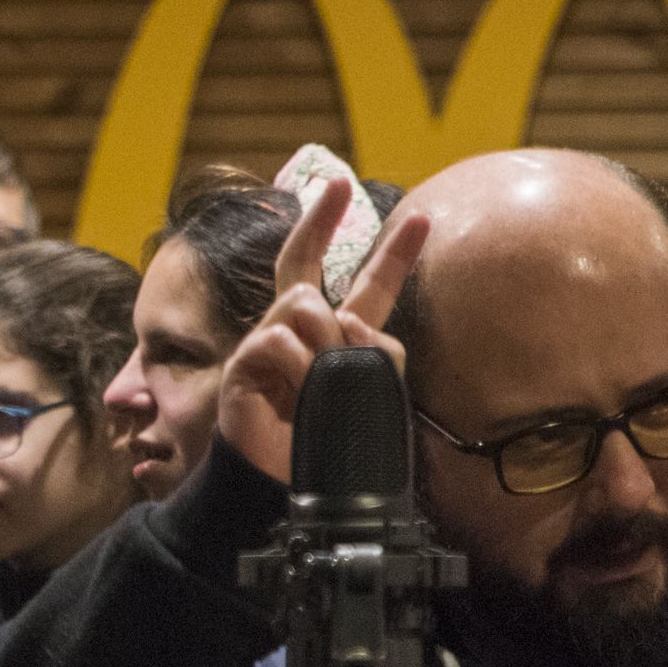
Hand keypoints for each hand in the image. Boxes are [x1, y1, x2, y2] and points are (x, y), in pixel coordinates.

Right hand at [214, 177, 426, 485]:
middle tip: (337, 183)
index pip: (368, 288)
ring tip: (321, 381)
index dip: (395, 254)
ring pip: (305, 302)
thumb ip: (377, 354)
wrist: (279, 483)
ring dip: (324, 340)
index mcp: (337, 339)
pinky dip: (298, 367)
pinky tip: (296, 393)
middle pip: (304, 261)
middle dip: (321, 219)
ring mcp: (268, 341)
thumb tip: (350, 323)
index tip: (423, 219)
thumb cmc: (327, 443)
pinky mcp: (244, 362)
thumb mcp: (372, 396)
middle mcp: (298, 330)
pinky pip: (280, 341)